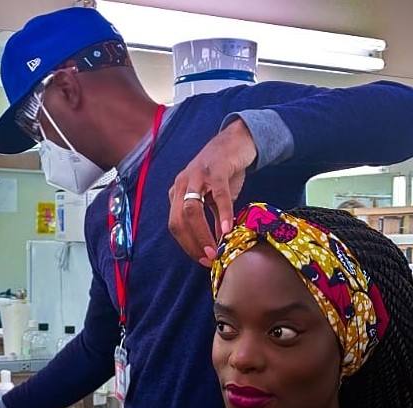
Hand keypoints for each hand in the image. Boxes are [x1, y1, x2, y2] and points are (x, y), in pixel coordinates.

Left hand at [168, 119, 256, 266]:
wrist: (237, 140)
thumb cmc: (224, 173)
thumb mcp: (214, 199)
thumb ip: (212, 219)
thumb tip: (216, 246)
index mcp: (177, 193)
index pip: (175, 225)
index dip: (187, 245)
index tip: (202, 260)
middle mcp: (182, 184)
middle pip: (178, 220)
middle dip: (191, 244)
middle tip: (208, 260)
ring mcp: (197, 175)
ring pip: (192, 210)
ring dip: (202, 233)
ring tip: (215, 250)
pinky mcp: (216, 168)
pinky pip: (217, 194)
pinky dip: (222, 213)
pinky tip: (227, 229)